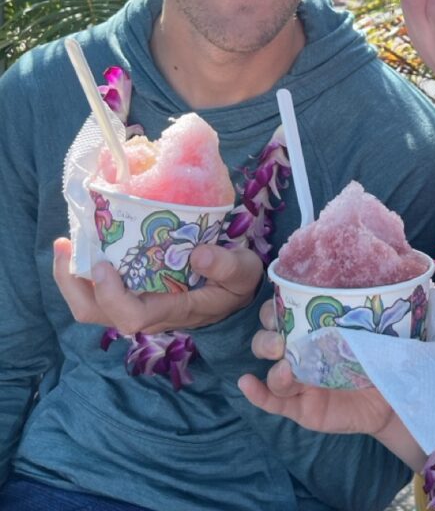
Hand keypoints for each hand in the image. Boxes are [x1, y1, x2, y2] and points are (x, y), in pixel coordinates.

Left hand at [53, 237, 262, 333]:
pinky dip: (84, 272)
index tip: (103, 264)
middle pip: (98, 315)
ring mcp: (138, 304)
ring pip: (91, 308)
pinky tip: (84, 246)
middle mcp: (149, 312)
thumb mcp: (244, 272)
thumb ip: (227, 266)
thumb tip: (200, 255)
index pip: (132, 316)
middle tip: (65, 248)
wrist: (236, 294)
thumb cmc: (238, 283)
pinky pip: (99, 292)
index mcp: (174, 309)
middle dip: (73, 286)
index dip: (112, 294)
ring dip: (71, 279)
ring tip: (64, 245)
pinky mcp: (134, 293)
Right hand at [238, 300, 395, 437]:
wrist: (393, 396)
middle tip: (281, 342)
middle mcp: (297, 352)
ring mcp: (297, 382)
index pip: (281, 312)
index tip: (281, 303)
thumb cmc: (381, 354)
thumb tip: (376, 279)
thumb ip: (362, 312)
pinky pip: (273, 402)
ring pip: (271, 372)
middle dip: (267, 339)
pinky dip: (258, 394)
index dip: (275, 307)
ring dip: (273, 370)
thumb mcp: (372, 329)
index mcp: (310, 329)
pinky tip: (247, 384)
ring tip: (286, 369)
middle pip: (267, 341)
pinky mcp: (300, 408)